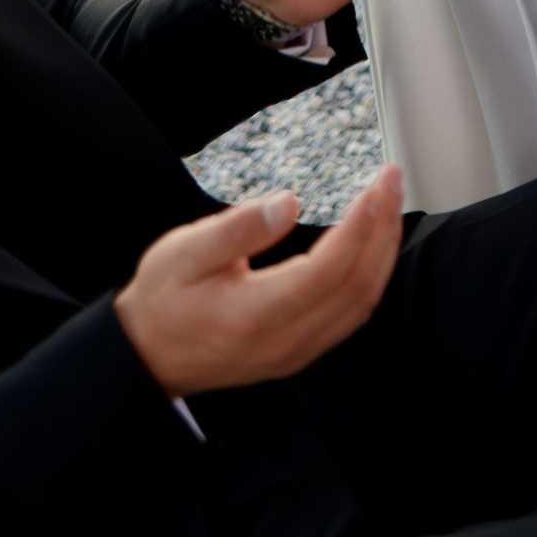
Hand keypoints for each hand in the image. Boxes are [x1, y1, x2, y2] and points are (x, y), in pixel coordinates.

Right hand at [116, 167, 404, 399]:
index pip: (327, 271)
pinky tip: (373, 245)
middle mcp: (281, 343)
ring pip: (359, 305)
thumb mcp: (183, 252)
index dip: (360, 226)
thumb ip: (237, 228)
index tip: (376, 184)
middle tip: (392, 181)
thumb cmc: (161, 299)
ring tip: (390, 204)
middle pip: (355, 289)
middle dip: (383, 229)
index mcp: (253, 316)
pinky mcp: (296, 354)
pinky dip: (370, 276)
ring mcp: (293, 355)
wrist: (144, 355)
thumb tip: (288, 202)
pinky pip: (349, 317)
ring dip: (383, 253)